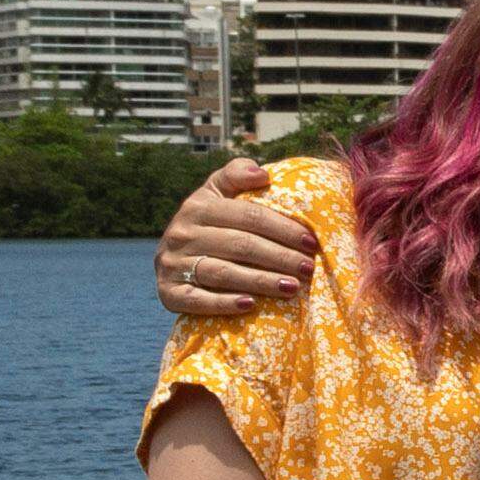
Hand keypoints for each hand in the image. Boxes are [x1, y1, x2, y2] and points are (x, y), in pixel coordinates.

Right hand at [158, 161, 320, 317]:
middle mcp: (182, 233)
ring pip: (222, 273)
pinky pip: (197, 300)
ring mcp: (173, 264)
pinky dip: (224, 303)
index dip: (282, 228)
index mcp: (198, 206)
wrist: (171, 260)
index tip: (311, 241)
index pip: (248, 215)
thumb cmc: (210, 223)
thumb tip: (262, 174)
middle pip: (240, 244)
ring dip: (260, 281)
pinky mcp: (168, 292)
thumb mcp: (217, 193)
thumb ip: (236, 175)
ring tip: (292, 288)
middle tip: (308, 267)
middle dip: (280, 256)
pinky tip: (251, 305)